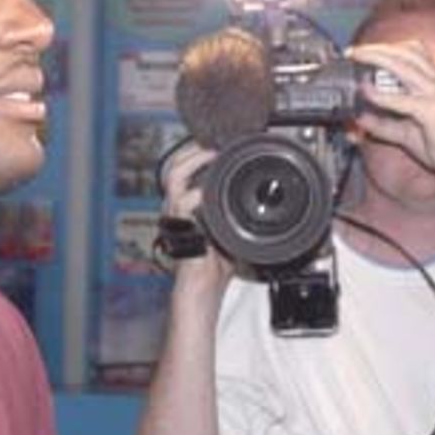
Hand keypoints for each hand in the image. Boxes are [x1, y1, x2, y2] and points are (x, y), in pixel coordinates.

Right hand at [158, 142, 233, 283]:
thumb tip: (259, 199)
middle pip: (174, 166)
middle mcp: (176, 208)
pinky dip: (198, 193)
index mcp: (185, 206)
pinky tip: (209, 190)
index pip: (183, 170)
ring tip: (212, 155)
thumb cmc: (214, 265)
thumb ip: (235, 212)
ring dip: (194, 162)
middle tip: (214, 144)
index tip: (217, 144)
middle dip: (194, 150)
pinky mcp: (182, 228)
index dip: (196, 153)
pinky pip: (183, 203)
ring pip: (174, 177)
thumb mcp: (230, 230)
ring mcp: (177, 217)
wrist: (203, 290)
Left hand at [346, 40, 434, 191]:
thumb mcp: (408, 135)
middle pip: (406, 52)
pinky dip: (380, 95)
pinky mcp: (434, 110)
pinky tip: (366, 93)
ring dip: (377, 58)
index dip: (387, 49)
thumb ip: (384, 126)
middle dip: (377, 48)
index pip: (413, 53)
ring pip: (403, 65)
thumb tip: (359, 121)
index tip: (363, 51)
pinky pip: (401, 99)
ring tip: (357, 58)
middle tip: (354, 51)